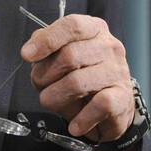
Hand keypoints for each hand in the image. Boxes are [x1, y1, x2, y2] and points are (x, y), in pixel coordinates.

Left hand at [22, 14, 135, 142]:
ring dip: (56, 98)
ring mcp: (117, 71)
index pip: (72, 26)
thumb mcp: (62, 58)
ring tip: (54, 103)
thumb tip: (33, 45)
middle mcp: (109, 47)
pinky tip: (74, 124)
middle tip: (41, 86)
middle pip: (70, 56)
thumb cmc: (83, 78)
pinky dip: (81, 118)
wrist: (113, 107)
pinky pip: (99, 105)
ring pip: (78, 83)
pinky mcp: (122, 96)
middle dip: (45, 76)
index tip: (28, 55)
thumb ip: (47, 48)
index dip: (48, 40)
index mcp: (94, 30)